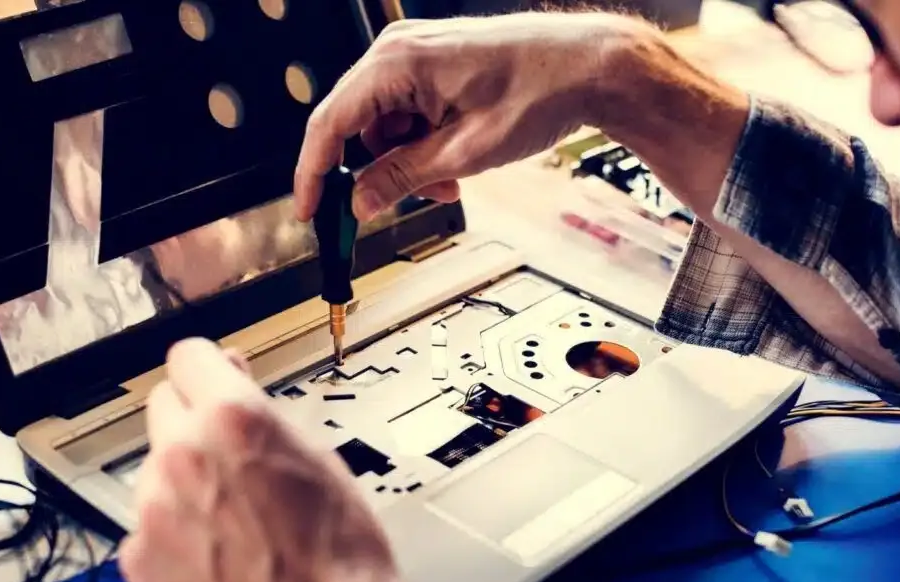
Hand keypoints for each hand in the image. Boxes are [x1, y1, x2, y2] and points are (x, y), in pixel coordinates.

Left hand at [119, 338, 460, 581]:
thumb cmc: (339, 549)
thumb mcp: (316, 453)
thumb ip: (259, 408)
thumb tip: (230, 376)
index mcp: (232, 418)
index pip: (187, 355)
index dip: (208, 368)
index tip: (213, 378)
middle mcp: (183, 455)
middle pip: (162, 404)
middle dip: (192, 419)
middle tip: (230, 454)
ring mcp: (152, 510)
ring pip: (153, 466)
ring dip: (181, 477)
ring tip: (232, 514)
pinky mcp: (138, 559)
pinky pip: (144, 522)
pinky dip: (170, 531)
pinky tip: (213, 549)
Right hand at [294, 12, 655, 222]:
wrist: (588, 67)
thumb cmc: (540, 90)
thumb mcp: (464, 153)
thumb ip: (403, 178)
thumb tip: (362, 201)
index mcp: (397, 63)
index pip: (331, 123)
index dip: (315, 174)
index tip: (310, 210)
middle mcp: (399, 53)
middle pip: (358, 127)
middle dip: (382, 172)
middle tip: (407, 201)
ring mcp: (417, 58)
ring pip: (386, 128)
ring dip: (410, 163)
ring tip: (451, 178)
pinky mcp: (435, 68)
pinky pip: (409, 116)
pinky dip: (425, 145)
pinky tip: (456, 157)